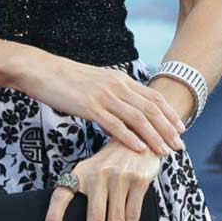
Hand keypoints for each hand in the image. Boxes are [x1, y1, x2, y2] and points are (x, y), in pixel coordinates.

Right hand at [22, 54, 185, 156]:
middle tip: (179, 145)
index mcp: (120, 79)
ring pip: (138, 118)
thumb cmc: (64, 79)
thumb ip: (110, 99)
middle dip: (168, 129)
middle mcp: (117, 86)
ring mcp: (104, 96)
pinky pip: (115, 124)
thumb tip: (119, 119)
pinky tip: (140, 149)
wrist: (41, 69)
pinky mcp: (89, 106)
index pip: (153, 97)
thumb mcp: (94, 84)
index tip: (181, 128)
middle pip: (151, 109)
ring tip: (165, 151)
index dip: (170, 114)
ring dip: (154, 136)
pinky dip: (130, 137)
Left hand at [45, 142, 161, 220]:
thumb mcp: (88, 169)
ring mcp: (120, 177)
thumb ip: (79, 188)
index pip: (62, 194)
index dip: (54, 214)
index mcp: (81, 173)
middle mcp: (99, 174)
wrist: (137, 138)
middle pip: (95, 215)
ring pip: (116, 218)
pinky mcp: (139, 180)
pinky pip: (133, 212)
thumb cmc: (108, 162)